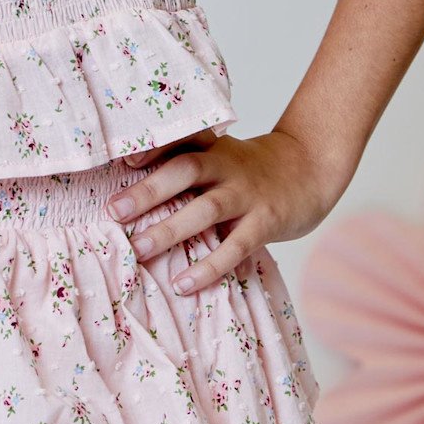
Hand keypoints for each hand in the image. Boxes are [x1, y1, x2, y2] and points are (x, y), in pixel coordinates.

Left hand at [106, 127, 344, 294]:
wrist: (310, 169)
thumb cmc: (251, 170)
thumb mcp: (221, 155)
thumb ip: (185, 162)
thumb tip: (129, 178)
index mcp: (212, 148)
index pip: (180, 141)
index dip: (153, 147)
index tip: (125, 161)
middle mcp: (228, 166)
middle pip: (186, 171)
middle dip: (149, 191)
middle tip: (114, 212)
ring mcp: (248, 194)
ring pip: (207, 209)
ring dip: (171, 229)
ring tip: (140, 248)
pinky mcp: (266, 222)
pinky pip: (236, 246)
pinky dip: (209, 265)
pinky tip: (183, 283)